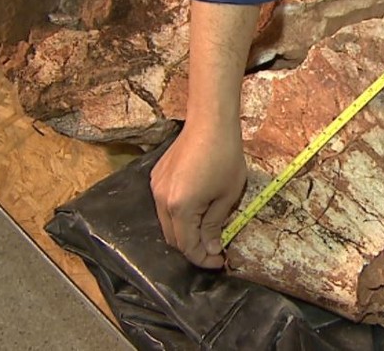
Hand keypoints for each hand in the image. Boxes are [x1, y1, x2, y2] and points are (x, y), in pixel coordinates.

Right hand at [151, 119, 246, 268]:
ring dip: (186, 231)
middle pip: (173, 238)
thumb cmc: (225, 156)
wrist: (210, 123)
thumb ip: (216, 225)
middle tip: (216, 248)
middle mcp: (162, 200)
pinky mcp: (157, 177)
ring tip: (209, 228)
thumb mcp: (227, 195)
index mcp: (180, 207)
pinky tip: (198, 208)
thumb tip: (211, 248)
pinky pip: (164, 205)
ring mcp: (156, 188)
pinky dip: (179, 214)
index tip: (219, 261)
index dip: (203, 258)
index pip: (187, 246)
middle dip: (194, 247)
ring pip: (167, 223)